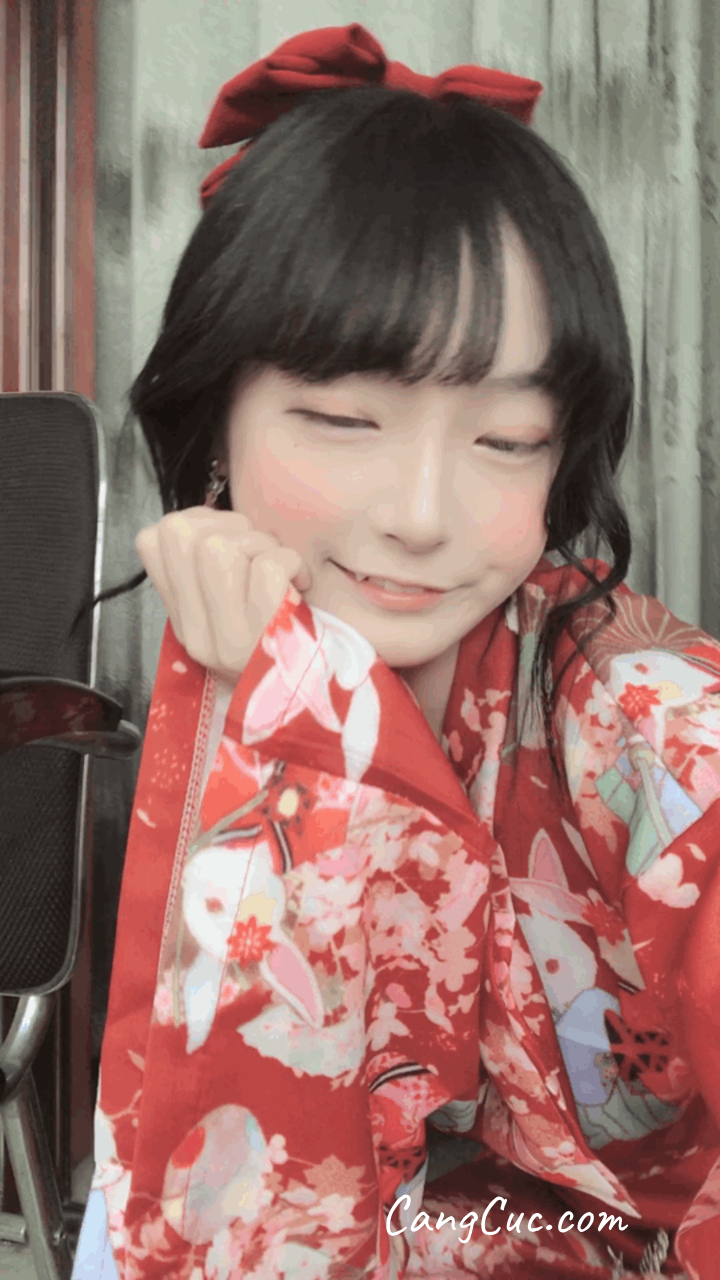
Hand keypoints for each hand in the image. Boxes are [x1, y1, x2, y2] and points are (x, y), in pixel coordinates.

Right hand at [136, 507, 311, 681]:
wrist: (320, 698)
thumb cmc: (288, 644)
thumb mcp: (235, 613)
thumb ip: (215, 574)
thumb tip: (216, 521)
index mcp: (185, 619)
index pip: (152, 542)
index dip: (195, 520)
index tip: (231, 535)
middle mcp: (197, 630)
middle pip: (181, 533)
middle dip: (230, 524)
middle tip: (261, 552)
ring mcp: (228, 636)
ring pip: (219, 546)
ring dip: (260, 542)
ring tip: (282, 568)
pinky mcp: (265, 636)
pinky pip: (267, 566)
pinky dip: (290, 561)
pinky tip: (301, 582)